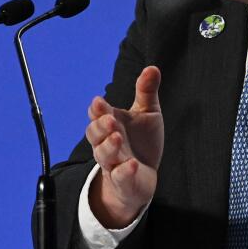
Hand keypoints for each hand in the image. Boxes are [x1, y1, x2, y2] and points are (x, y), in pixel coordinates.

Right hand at [86, 66, 162, 228]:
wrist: (143, 176)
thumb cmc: (141, 142)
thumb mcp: (146, 113)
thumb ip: (146, 91)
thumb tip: (152, 67)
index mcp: (111, 124)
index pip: (97, 116)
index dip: (97, 110)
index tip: (99, 102)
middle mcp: (108, 143)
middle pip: (95, 135)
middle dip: (100, 127)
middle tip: (110, 119)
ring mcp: (114, 163)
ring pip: (103, 155)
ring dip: (109, 146)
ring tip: (117, 136)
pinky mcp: (124, 181)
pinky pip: (120, 177)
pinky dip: (124, 171)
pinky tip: (131, 164)